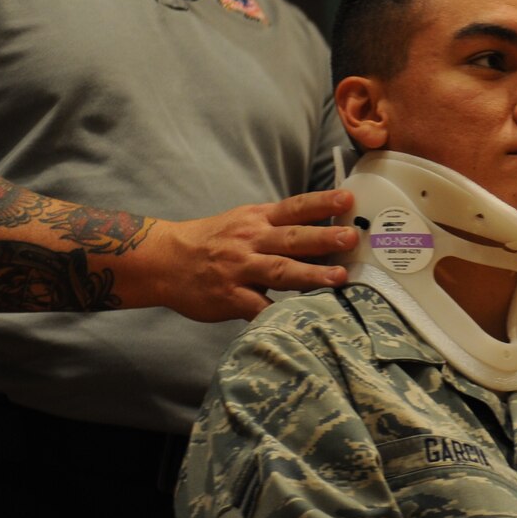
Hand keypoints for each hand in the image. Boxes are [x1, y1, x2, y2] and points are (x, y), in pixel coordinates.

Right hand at [147, 190, 357, 321]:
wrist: (164, 260)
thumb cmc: (213, 241)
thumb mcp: (244, 222)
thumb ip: (279, 226)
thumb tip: (325, 228)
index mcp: (257, 219)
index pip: (295, 207)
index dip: (322, 202)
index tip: (348, 199)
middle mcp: (251, 241)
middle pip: (292, 238)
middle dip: (323, 237)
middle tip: (351, 237)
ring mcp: (240, 269)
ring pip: (280, 271)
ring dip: (311, 274)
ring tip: (339, 277)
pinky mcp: (229, 296)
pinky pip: (257, 306)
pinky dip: (278, 312)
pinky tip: (301, 318)